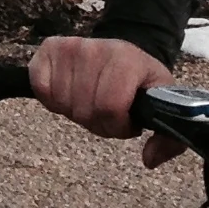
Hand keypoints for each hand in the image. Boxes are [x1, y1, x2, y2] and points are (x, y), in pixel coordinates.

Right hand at [29, 34, 184, 167]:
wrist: (125, 54)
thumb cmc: (141, 82)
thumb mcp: (164, 106)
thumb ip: (168, 139)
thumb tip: (149, 160)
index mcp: (128, 61)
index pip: (109, 107)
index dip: (116, 126)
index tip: (125, 123)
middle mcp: (96, 49)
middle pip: (84, 109)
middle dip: (97, 122)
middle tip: (108, 114)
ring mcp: (70, 47)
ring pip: (62, 102)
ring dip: (76, 112)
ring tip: (91, 102)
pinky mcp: (49, 49)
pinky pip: (40, 88)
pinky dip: (53, 101)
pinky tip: (70, 94)